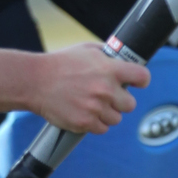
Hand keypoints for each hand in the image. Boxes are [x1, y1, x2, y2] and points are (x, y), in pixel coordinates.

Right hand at [30, 44, 148, 135]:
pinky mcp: (85, 122)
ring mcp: (95, 108)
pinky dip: (95, 123)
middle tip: (107, 96)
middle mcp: (106, 89)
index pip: (142, 77)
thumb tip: (122, 57)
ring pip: (116, 118)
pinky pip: (102, 128)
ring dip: (107, 113)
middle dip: (121, 101)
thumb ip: (107, 55)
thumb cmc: (60, 63)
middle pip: (130, 104)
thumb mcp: (86, 49)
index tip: (137, 83)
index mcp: (110, 69)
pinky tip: (85, 112)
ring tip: (92, 104)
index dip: (141, 81)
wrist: (35, 81)